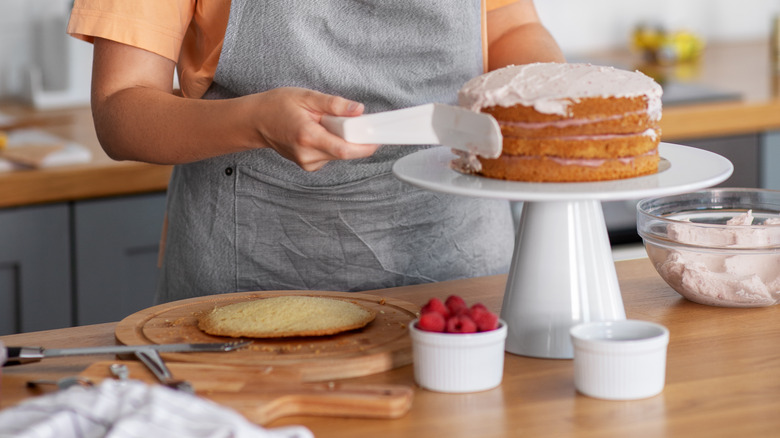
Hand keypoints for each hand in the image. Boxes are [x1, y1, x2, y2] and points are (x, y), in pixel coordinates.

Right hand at [251, 87, 378, 170]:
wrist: (256, 122)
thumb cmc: (277, 106)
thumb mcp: (306, 96)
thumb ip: (334, 104)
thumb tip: (358, 110)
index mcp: (307, 136)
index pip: (345, 149)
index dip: (366, 145)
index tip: (379, 137)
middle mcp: (308, 154)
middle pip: (345, 152)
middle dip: (354, 137)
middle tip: (350, 119)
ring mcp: (307, 162)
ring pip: (339, 154)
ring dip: (342, 139)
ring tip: (326, 123)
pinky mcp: (309, 165)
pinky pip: (331, 155)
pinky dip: (333, 144)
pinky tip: (320, 132)